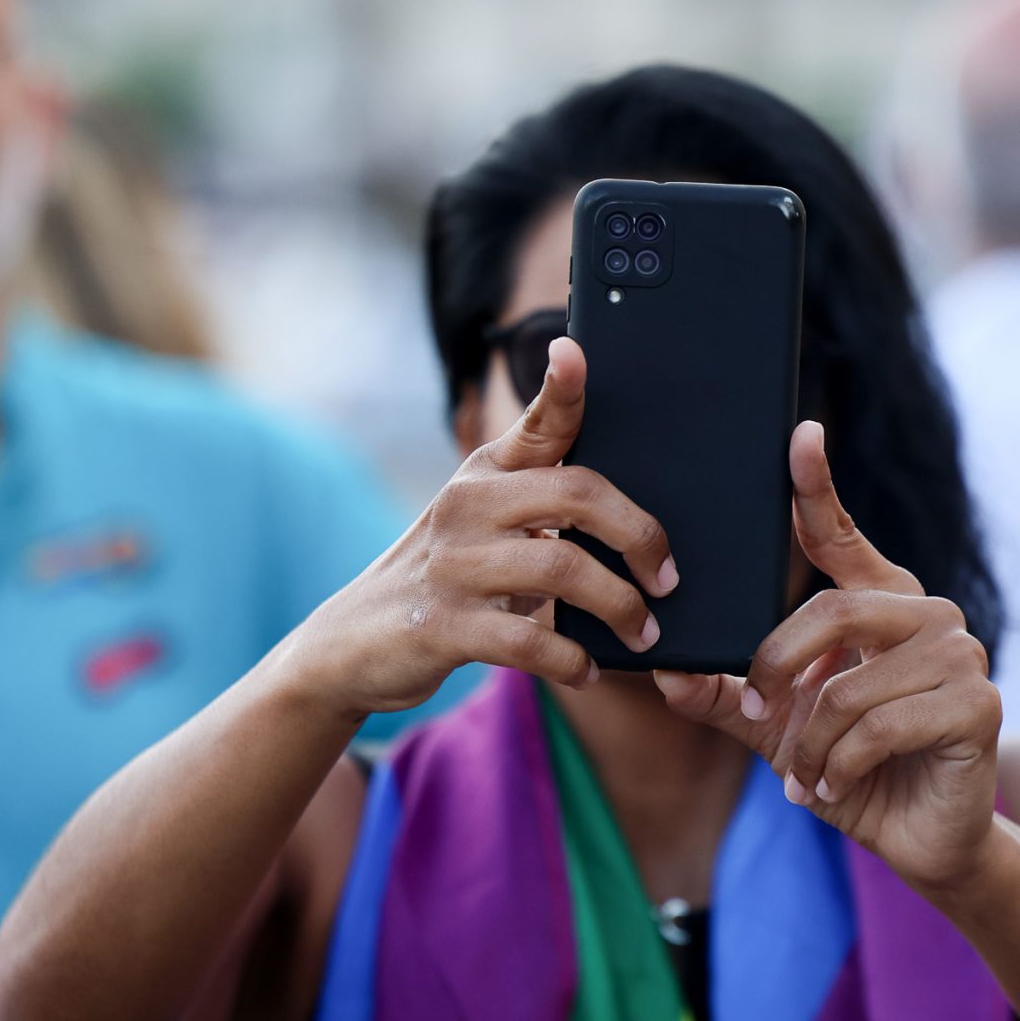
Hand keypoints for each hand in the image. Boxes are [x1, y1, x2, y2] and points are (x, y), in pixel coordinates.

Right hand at [287, 337, 676, 718]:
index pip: (537, 422)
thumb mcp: (482, 527)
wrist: (353, 643)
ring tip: (642, 633)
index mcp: (485, 473)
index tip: (575, 351)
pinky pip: (529, 639)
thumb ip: (539, 506)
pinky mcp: (443, 624)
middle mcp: (468, 504)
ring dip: (620, 607)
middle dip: (640, 536)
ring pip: (563, 567)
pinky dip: (571, 659)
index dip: (561, 386)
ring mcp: (453, 563)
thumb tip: (636, 523)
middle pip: (577, 493)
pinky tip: (586, 669)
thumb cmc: (446, 578)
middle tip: (666, 578)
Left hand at [655, 423, 1000, 895]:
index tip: (801, 434)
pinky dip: (840, 767)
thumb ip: (726, 696)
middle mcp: (926, 613)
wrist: (921, 841)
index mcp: (878, 602)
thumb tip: (663, 671)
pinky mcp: (979, 704)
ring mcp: (961, 654)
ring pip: (849, 685)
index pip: (839, 534)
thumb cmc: (852, 772)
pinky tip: (836, 790)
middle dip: (778, 671)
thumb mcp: (777, 731)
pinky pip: (880, 725)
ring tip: (806, 778)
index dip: (817, 486)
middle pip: (830, 610)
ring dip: (810, 744)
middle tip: (760, 718)